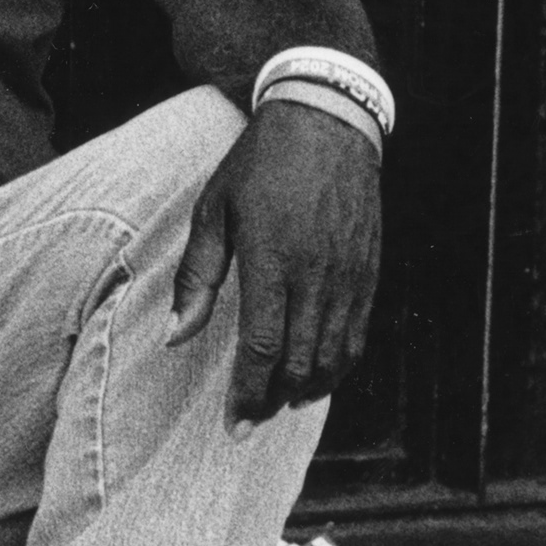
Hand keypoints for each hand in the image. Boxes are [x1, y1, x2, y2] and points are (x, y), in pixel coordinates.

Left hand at [166, 100, 383, 428]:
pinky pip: (358, 335)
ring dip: (308, 390)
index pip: (262, 347)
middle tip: (252, 419)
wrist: (327, 120)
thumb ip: (196, 277)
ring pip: (334, 357)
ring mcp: (348, 274)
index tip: (235, 424)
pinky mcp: (369, 271)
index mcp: (271, 258)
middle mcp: (316, 273)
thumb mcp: (213, 210)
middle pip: (300, 362)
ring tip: (281, 402)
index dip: (248, 394)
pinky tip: (317, 375)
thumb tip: (176, 337)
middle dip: (275, 401)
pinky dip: (339, 366)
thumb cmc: (261, 164)